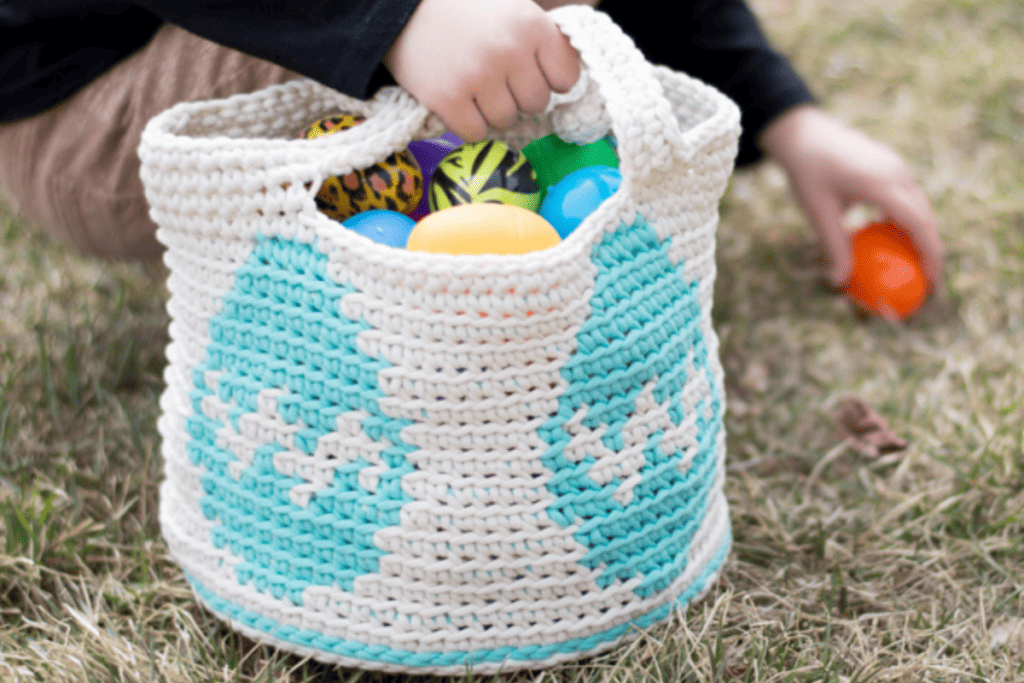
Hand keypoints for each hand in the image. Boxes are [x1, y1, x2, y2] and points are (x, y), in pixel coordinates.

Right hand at [383, 0, 580, 141]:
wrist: (401, 7)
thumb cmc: (464, 8)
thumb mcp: (513, 6)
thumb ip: (544, 37)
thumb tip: (568, 81)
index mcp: (531, 24)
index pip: (566, 78)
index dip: (549, 77)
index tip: (530, 69)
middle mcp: (508, 51)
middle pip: (537, 104)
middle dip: (519, 94)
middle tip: (496, 74)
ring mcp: (477, 77)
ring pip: (507, 121)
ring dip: (492, 109)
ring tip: (474, 83)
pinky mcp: (447, 99)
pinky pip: (476, 133)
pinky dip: (468, 122)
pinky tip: (458, 97)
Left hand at [759, 105, 943, 287]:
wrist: (803, 133)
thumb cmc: (807, 171)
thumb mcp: (818, 211)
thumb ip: (833, 245)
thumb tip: (840, 281)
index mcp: (883, 184)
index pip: (919, 225)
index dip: (931, 255)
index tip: (932, 282)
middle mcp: (897, 173)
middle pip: (926, 217)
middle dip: (932, 250)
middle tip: (927, 283)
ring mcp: (897, 166)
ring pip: (919, 206)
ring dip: (921, 235)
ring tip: (916, 264)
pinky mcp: (891, 165)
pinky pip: (908, 197)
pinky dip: (908, 220)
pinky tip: (896, 240)